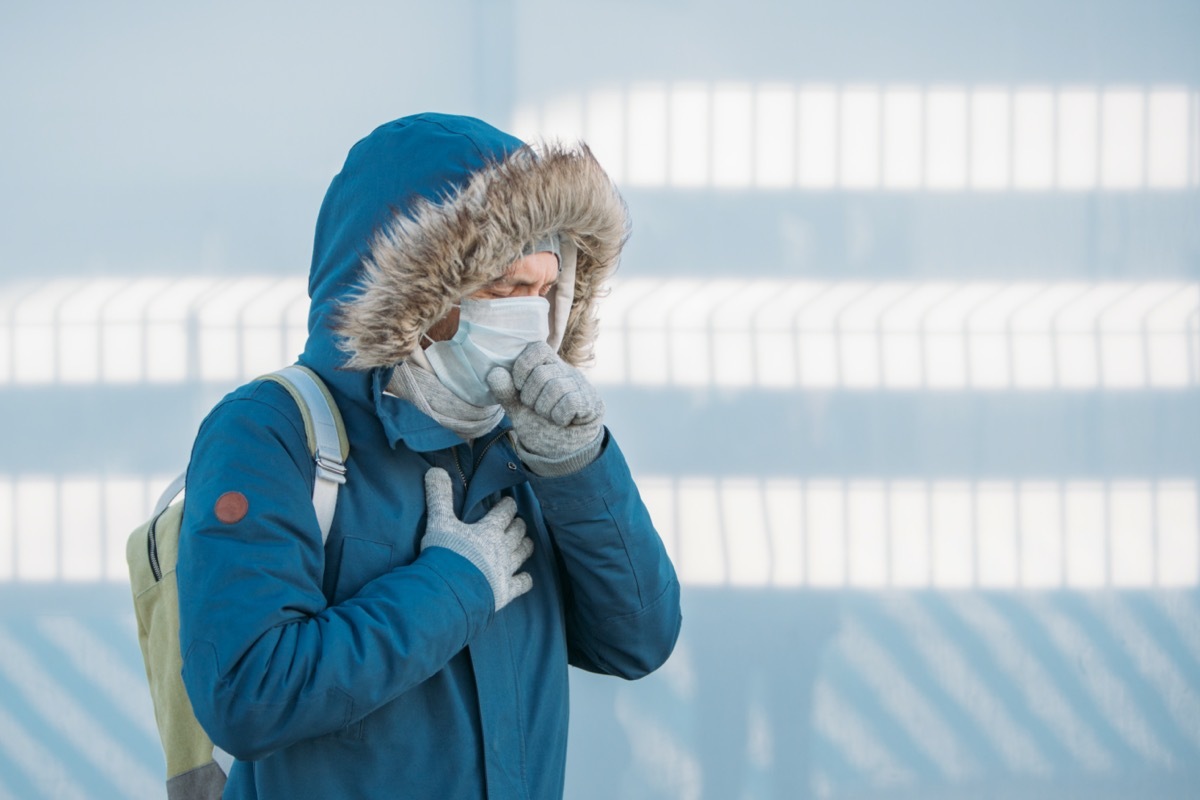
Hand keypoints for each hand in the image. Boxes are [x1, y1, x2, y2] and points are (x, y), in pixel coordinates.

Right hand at [420, 468, 532, 610]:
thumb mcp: (439, 522)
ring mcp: (506, 570)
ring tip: (526, 542)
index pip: (505, 512)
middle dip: (518, 525)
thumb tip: (435, 469)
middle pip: (518, 532)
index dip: (508, 506)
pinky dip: (525, 579)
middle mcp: (503, 548)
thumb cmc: (445, 554)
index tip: (508, 502)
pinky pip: (523, 582)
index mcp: (489, 530)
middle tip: (517, 522)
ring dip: (525, 546)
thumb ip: (439, 497)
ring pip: (523, 553)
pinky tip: (524, 577)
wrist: (451, 590)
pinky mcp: (506, 591)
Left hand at [486, 342, 604, 460]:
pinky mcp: (592, 402)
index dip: (522, 368)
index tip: (520, 389)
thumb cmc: (540, 427)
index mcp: (547, 368)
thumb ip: (506, 392)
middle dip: (531, 398)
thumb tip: (494, 373)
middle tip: (537, 409)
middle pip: (541, 373)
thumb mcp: (518, 410)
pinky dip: (559, 417)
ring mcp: (581, 386)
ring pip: (556, 387)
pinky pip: (570, 402)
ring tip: (549, 417)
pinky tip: (562, 421)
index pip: (537, 349)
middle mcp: (566, 372)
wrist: (561, 454)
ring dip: (545, 409)